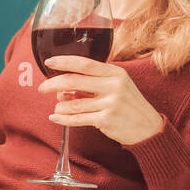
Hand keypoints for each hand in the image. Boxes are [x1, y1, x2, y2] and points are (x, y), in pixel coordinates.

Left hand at [38, 55, 163, 145]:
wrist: (148, 128)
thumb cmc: (128, 105)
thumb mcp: (116, 86)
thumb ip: (92, 83)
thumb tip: (62, 88)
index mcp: (115, 73)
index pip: (85, 63)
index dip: (64, 62)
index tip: (49, 62)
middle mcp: (114, 85)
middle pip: (74, 81)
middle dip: (53, 84)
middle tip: (41, 88)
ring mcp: (111, 103)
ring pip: (73, 103)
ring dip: (60, 106)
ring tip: (57, 108)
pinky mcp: (106, 120)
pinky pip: (78, 119)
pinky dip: (63, 119)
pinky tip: (55, 118)